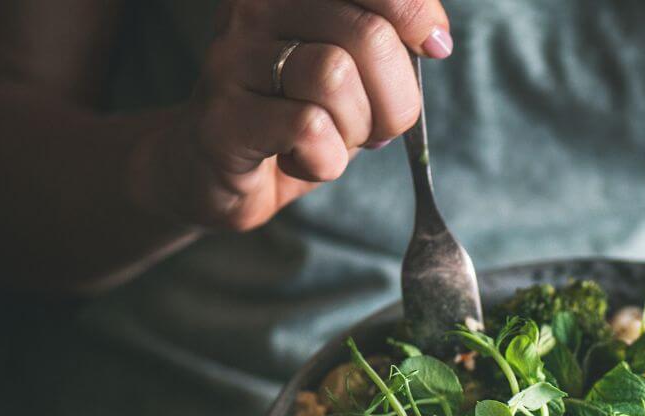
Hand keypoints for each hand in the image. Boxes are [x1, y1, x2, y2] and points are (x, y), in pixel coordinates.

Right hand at [131, 0, 450, 231]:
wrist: (209, 171)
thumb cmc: (290, 118)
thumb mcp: (350, 72)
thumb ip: (386, 43)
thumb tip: (434, 39)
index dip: (415, 12)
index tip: (435, 47)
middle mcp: (255, 8)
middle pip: (367, 35)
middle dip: (394, 97)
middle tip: (376, 127)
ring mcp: (232, 59)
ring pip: (335, 77)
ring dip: (355, 130)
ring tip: (330, 143)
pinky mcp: (222, 117)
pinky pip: (308, 128)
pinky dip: (326, 160)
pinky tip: (302, 161)